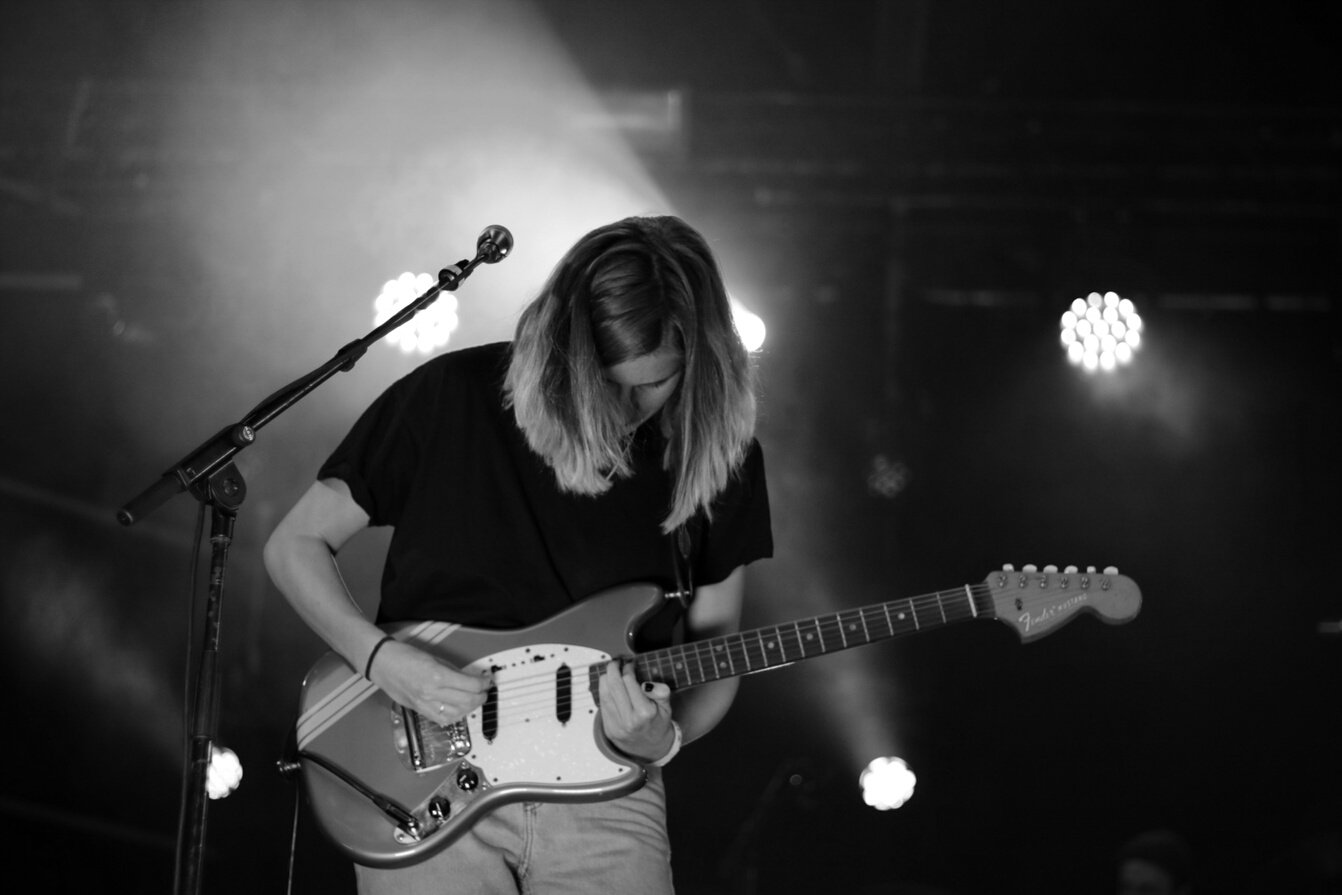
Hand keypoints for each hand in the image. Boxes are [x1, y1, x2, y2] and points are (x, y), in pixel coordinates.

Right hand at [368, 640, 490, 725]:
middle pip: (466, 701)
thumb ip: (454, 672)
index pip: (470, 685)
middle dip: (480, 697)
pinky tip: (460, 710)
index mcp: (437, 676)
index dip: (482, 684)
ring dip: (469, 709)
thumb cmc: (406, 656)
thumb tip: (471, 679)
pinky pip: (442, 720)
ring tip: (474, 701)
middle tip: (485, 692)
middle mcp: (431, 693)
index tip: (487, 682)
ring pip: (456, 715)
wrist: (382, 664)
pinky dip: (455, 717)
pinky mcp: (419, 710)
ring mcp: (424, 704)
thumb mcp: (435, 659)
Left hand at [598, 658, 675, 762]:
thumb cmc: (659, 724)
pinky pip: (602, 703)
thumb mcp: (666, 707)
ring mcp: (616, 725)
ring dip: (606, 677)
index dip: (628, 667)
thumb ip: (660, 692)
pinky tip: (610, 685)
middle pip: (613, 684)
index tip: (630, 663)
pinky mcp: (608, 728)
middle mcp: (628, 720)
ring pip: (604, 692)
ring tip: (612, 671)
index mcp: (644, 713)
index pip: (629, 681)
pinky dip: (604, 690)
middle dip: (613, 668)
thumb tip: (646, 683)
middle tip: (617, 662)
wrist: (651, 749)